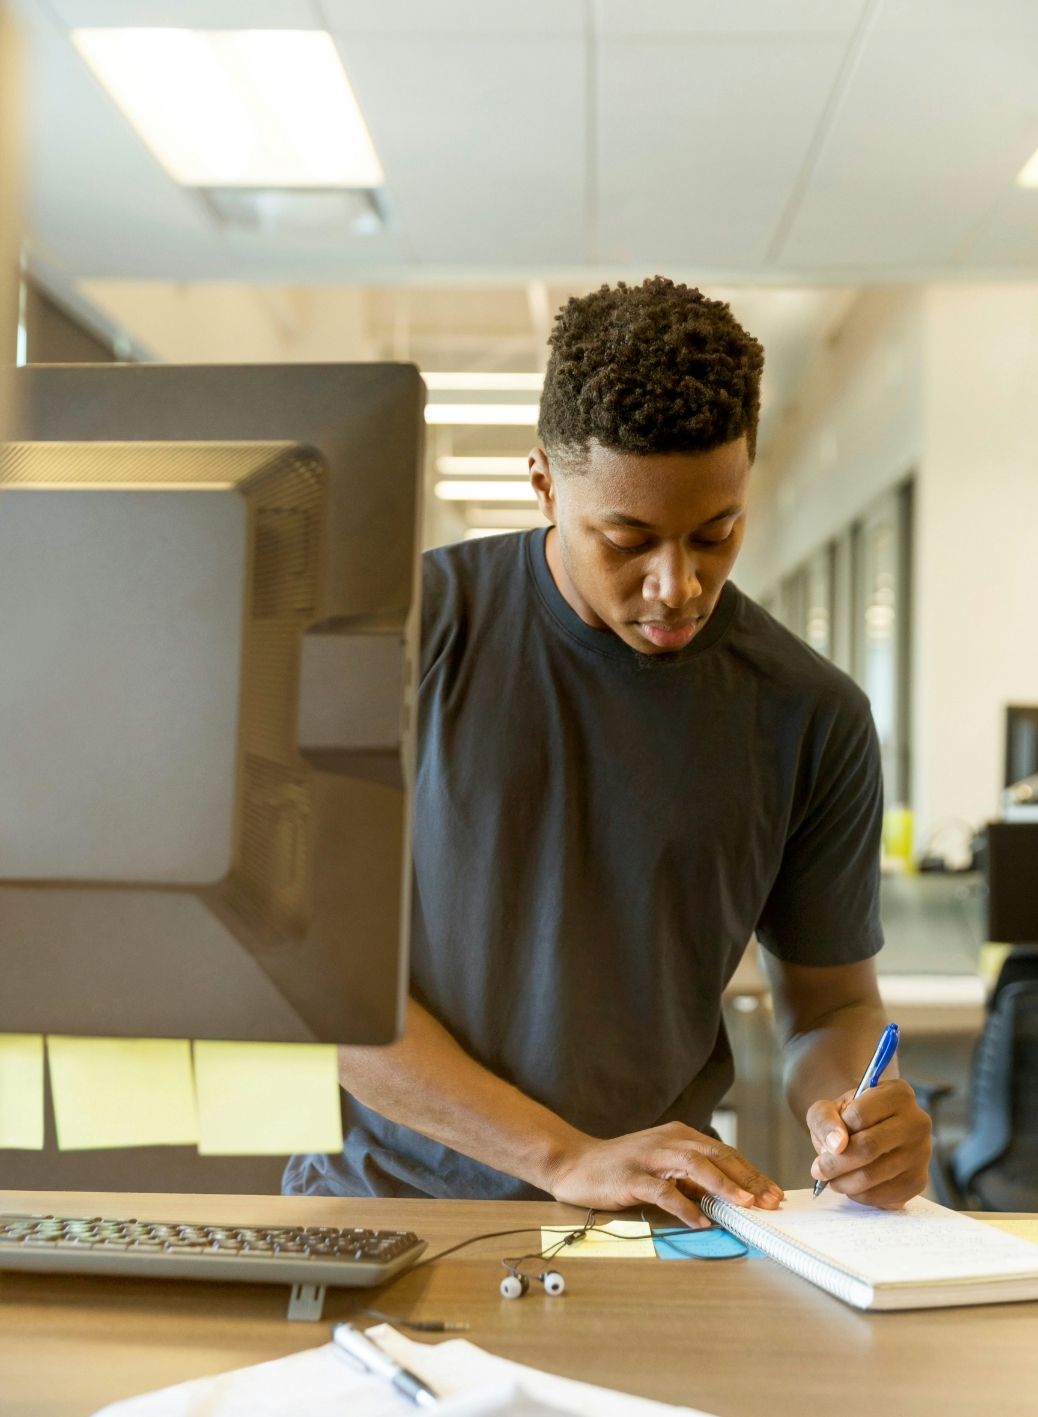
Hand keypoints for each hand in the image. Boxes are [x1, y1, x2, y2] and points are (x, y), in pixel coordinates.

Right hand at [546, 1121, 783, 1228]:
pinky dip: (684, 1206)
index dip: (751, 1173)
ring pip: (694, 1166)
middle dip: (747, 1179)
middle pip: (716, 1155)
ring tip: (744, 1204)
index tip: (772, 1193)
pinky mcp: (631, 1176)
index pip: (724, 1153)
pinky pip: (663, 1191)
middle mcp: (667, 1140)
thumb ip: (691, 1177)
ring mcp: (649, 1157)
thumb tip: (728, 1197)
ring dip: (722, 1185)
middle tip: (769, 1201)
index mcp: (679, 1135)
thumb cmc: (621, 1167)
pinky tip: (700, 1221)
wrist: (574, 1162)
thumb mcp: (662, 1166)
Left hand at [807, 1078, 930, 1207]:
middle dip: (835, 1163)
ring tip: (832, 1178)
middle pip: (868, 1147)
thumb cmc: (848, 1118)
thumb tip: (836, 1144)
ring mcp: (922, 1153)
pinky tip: (852, 1186)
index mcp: (897, 1093)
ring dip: (844, 1182)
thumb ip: (825, 1119)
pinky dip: (860, 1195)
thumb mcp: (828, 1109)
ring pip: (874, 1174)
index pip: (859, 1115)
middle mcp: (917, 1121)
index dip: (836, 1132)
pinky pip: (885, 1195)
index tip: (826, 1142)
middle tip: (818, 1170)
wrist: (868, 1133)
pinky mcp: (919, 1181)